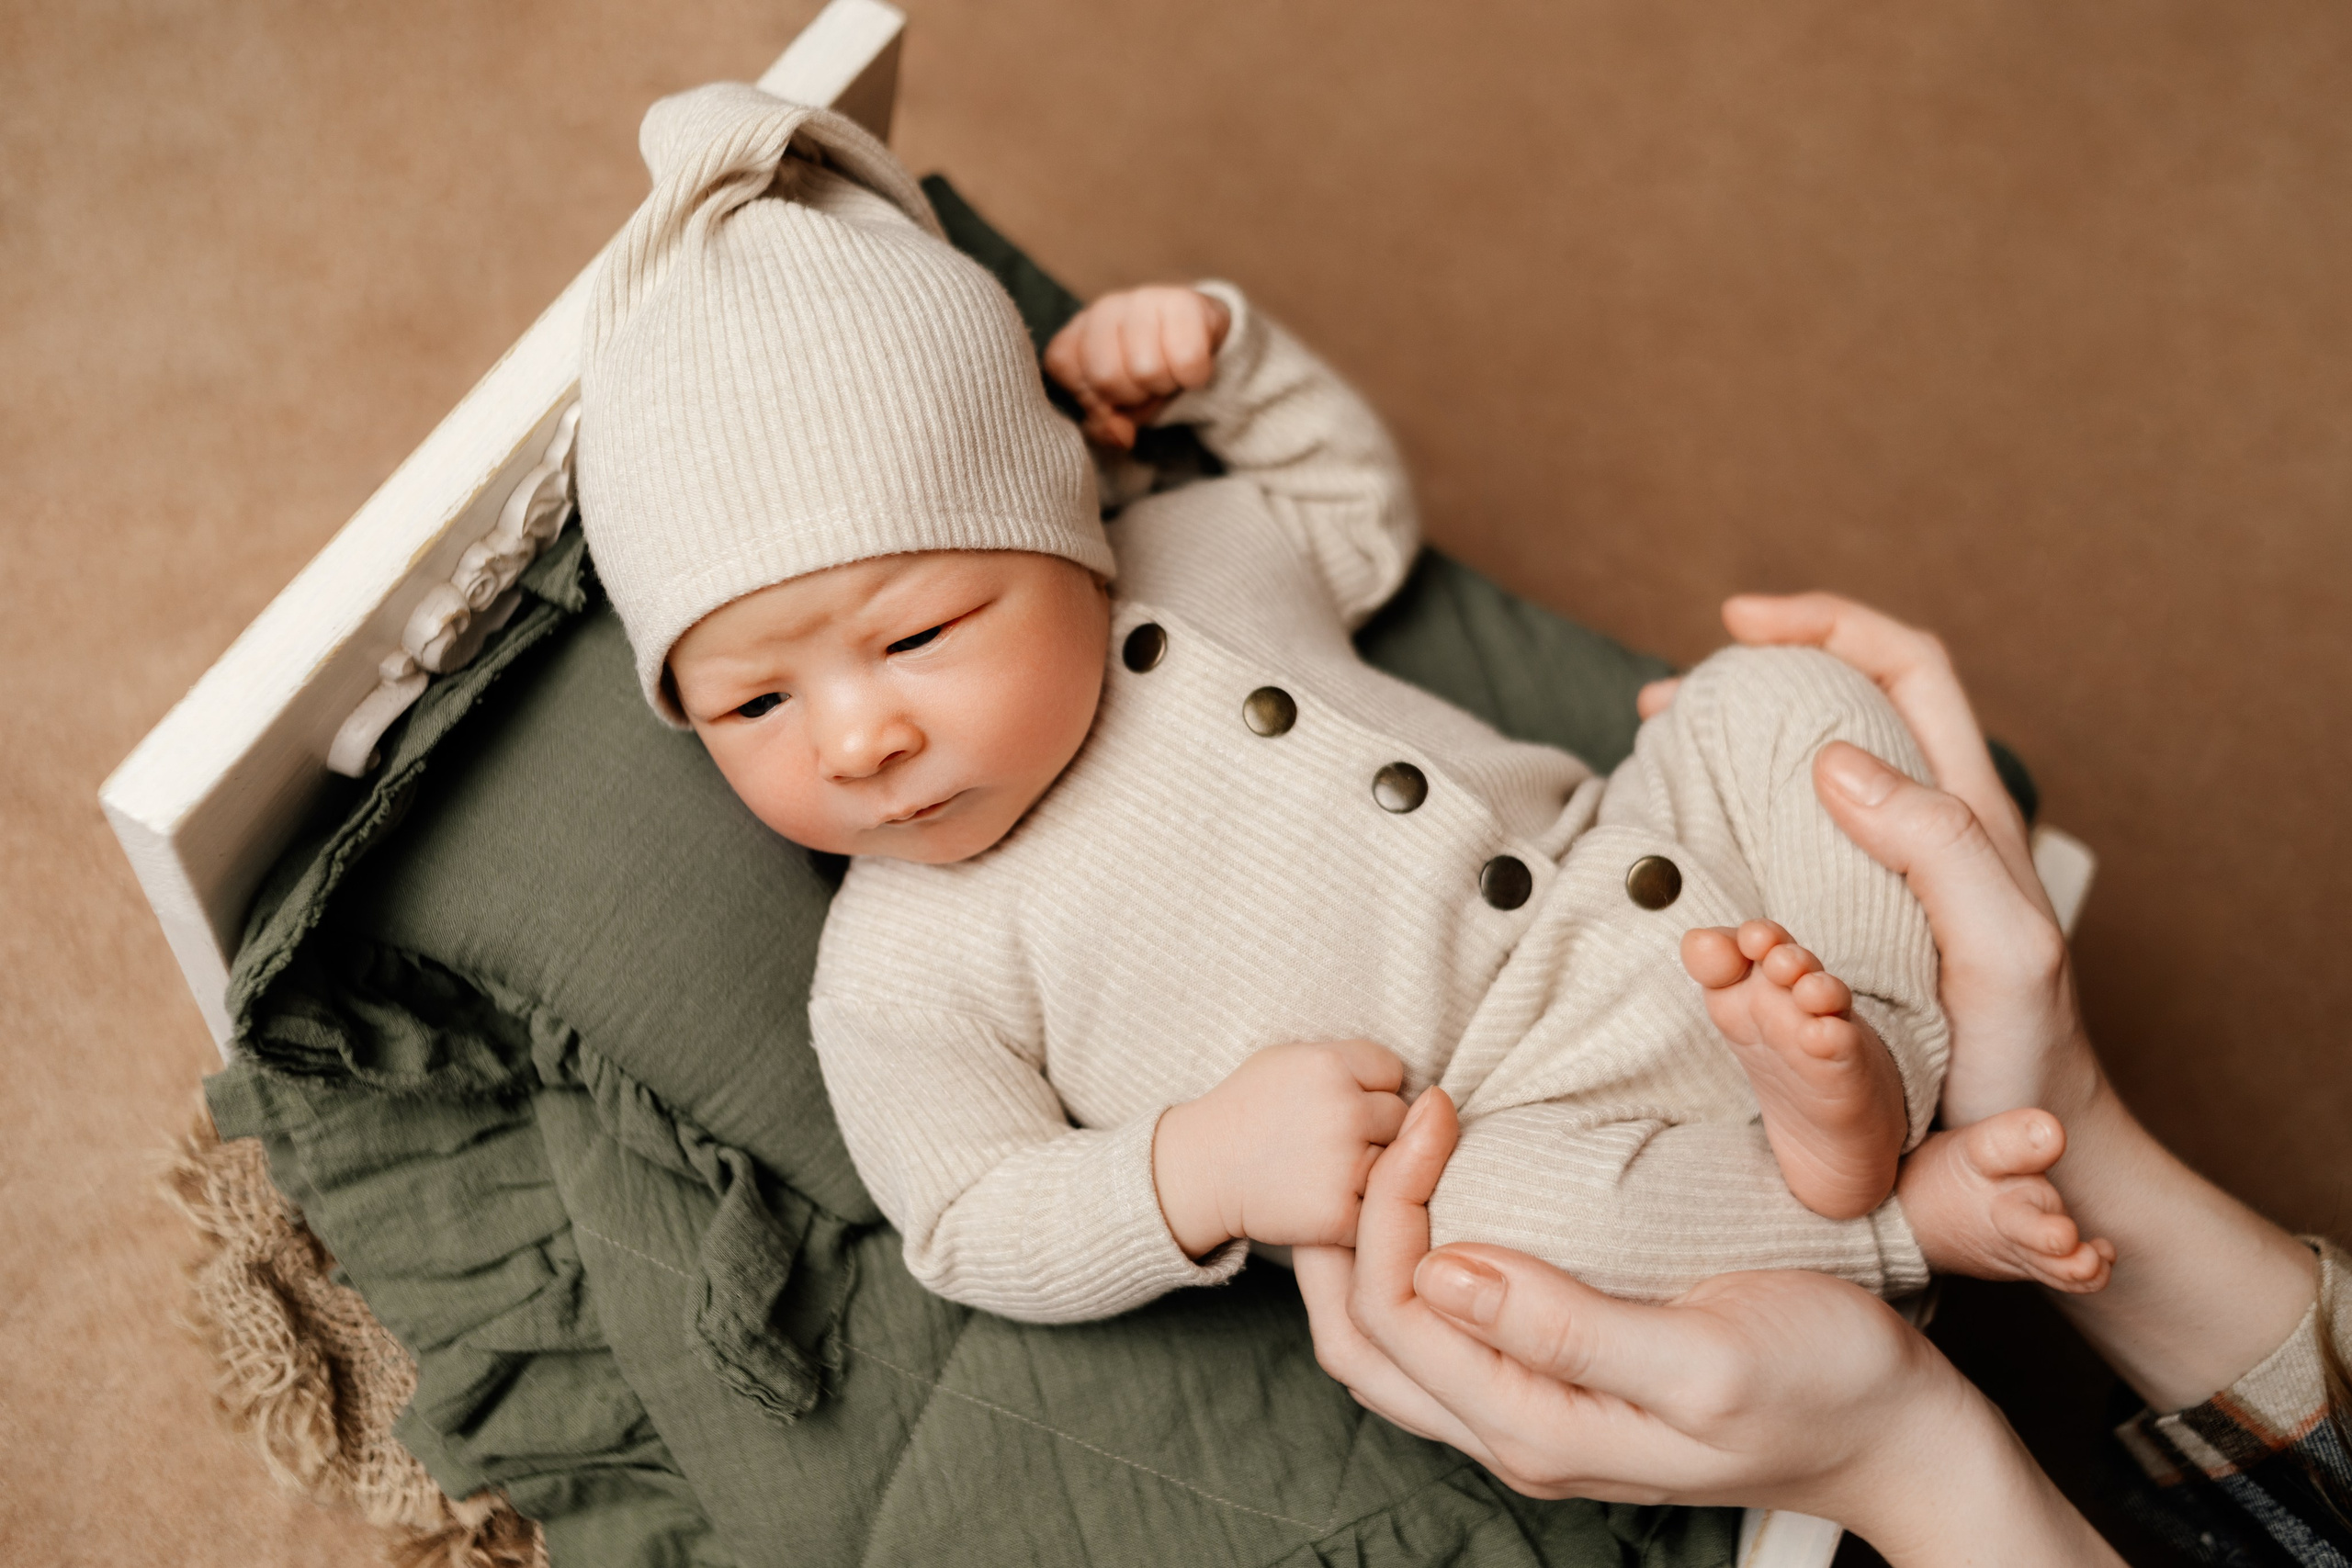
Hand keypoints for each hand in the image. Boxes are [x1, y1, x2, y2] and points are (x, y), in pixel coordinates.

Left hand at [1044, 285, 1231, 449]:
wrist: (1196, 341)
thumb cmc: (1143, 376)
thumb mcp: (1115, 408)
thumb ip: (1104, 428)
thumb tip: (1120, 435)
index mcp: (1076, 332)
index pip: (1063, 367)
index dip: (1094, 397)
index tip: (1112, 396)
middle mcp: (1104, 309)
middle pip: (1106, 376)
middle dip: (1131, 395)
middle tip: (1145, 385)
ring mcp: (1143, 299)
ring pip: (1147, 370)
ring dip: (1164, 386)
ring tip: (1168, 373)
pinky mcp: (1185, 302)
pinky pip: (1187, 361)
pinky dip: (1193, 378)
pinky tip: (1190, 367)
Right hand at [1152, 1040, 1406, 1254]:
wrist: (1202, 1169)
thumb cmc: (1247, 1110)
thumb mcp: (1289, 1058)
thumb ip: (1346, 1059)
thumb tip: (1411, 1081)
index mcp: (1331, 1064)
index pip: (1393, 1071)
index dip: (1370, 1088)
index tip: (1338, 1102)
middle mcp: (1343, 1110)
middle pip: (1401, 1117)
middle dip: (1376, 1129)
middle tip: (1332, 1140)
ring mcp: (1344, 1164)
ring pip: (1396, 1165)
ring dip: (1373, 1170)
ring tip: (1329, 1169)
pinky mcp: (1340, 1214)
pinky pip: (1379, 1210)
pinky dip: (1361, 1211)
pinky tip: (1328, 1200)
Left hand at [1298, 1090, 2121, 1565]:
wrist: (1901, 1433)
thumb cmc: (1824, 1385)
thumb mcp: (1705, 1357)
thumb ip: (1569, 1326)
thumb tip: (1444, 1273)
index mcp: (1536, 1426)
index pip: (1395, 1311)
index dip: (1386, 1203)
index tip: (1436, 1108)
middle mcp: (1516, 1432)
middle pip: (1361, 1339)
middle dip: (1343, 1228)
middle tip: (1390, 1123)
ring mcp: (1534, 1416)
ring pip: (1390, 1344)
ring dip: (1363, 1250)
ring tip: (1390, 1153)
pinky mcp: (1560, 1390)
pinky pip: (1442, 1338)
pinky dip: (1410, 1266)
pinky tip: (1437, 1205)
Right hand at [1649, 592, 2096, 1127]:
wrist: (2036, 1150)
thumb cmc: (2026, 1059)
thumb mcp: (2001, 950)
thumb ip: (1938, 845)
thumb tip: (1832, 755)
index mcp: (1969, 808)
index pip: (1908, 665)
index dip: (1829, 622)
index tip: (1738, 623)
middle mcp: (1931, 823)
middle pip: (1853, 697)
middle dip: (1763, 671)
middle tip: (1668, 703)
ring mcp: (1892, 872)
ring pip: (1815, 765)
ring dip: (1737, 743)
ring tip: (1661, 753)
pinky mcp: (1856, 921)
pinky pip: (1790, 838)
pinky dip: (1733, 814)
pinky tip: (1690, 840)